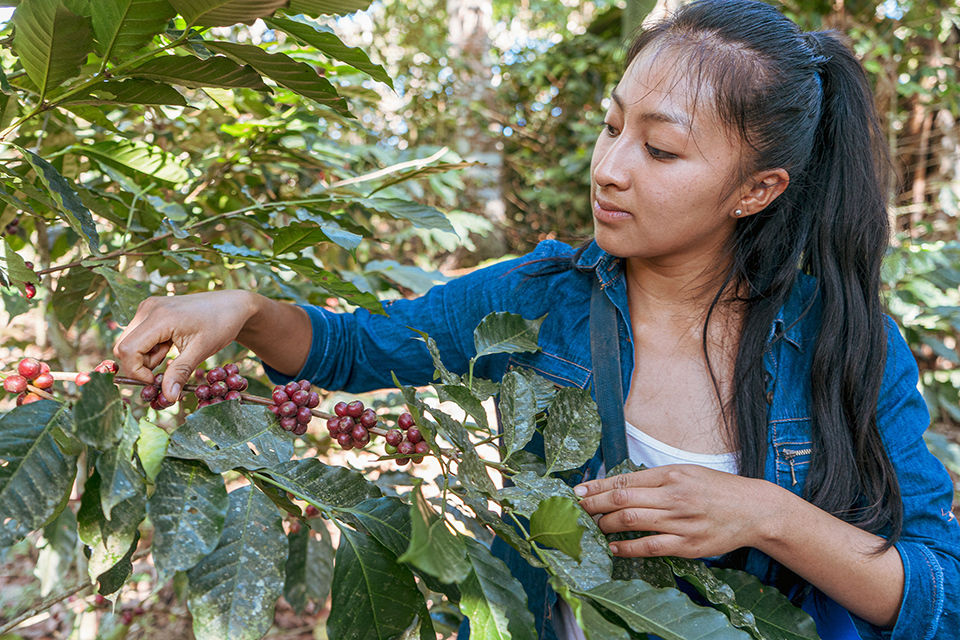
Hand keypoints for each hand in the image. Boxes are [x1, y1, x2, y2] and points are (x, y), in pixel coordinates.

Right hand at [113, 291, 258, 401]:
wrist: (231, 306)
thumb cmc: (220, 325)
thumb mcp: (201, 351)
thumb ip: (180, 373)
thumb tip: (167, 397)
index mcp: (159, 317)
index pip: (128, 350)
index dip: (137, 372)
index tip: (157, 381)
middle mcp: (148, 308)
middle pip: (124, 347)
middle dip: (141, 365)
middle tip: (167, 366)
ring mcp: (148, 307)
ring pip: (130, 343)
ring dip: (147, 356)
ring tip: (173, 351)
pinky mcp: (151, 310)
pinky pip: (139, 335)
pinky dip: (150, 347)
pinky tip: (170, 344)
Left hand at [574, 465, 777, 558]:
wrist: (752, 509)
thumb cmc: (715, 489)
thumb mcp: (685, 472)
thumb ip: (654, 479)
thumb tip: (619, 486)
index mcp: (671, 475)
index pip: (624, 480)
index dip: (597, 487)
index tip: (578, 491)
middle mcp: (673, 496)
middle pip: (622, 500)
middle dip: (594, 505)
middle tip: (578, 509)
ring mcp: (680, 522)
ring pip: (631, 522)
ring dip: (606, 525)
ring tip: (594, 526)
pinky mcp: (688, 545)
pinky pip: (650, 547)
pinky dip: (627, 548)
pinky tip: (613, 547)